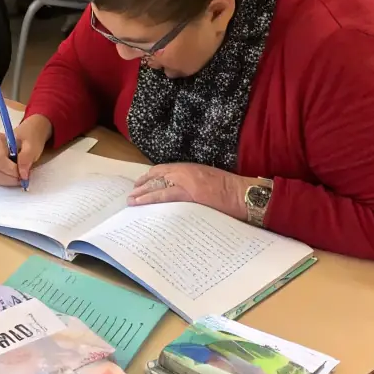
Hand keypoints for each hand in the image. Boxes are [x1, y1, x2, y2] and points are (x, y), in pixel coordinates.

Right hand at [0, 114, 52, 186]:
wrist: (26, 136)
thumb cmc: (28, 138)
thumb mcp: (31, 145)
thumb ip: (26, 158)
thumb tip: (22, 174)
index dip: (11, 169)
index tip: (23, 173)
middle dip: (8, 177)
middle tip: (22, 177)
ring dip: (7, 180)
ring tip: (19, 175)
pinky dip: (5, 180)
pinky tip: (14, 175)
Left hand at [127, 162, 256, 221]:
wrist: (242, 194)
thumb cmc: (229, 189)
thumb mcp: (207, 178)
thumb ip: (191, 182)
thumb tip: (177, 190)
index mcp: (189, 168)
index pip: (162, 170)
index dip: (149, 177)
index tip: (140, 183)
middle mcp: (184, 173)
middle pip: (156, 178)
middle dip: (142, 186)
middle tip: (132, 195)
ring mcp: (186, 184)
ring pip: (158, 188)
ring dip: (143, 195)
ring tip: (132, 201)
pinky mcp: (189, 196)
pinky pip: (167, 198)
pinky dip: (154, 201)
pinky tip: (144, 205)